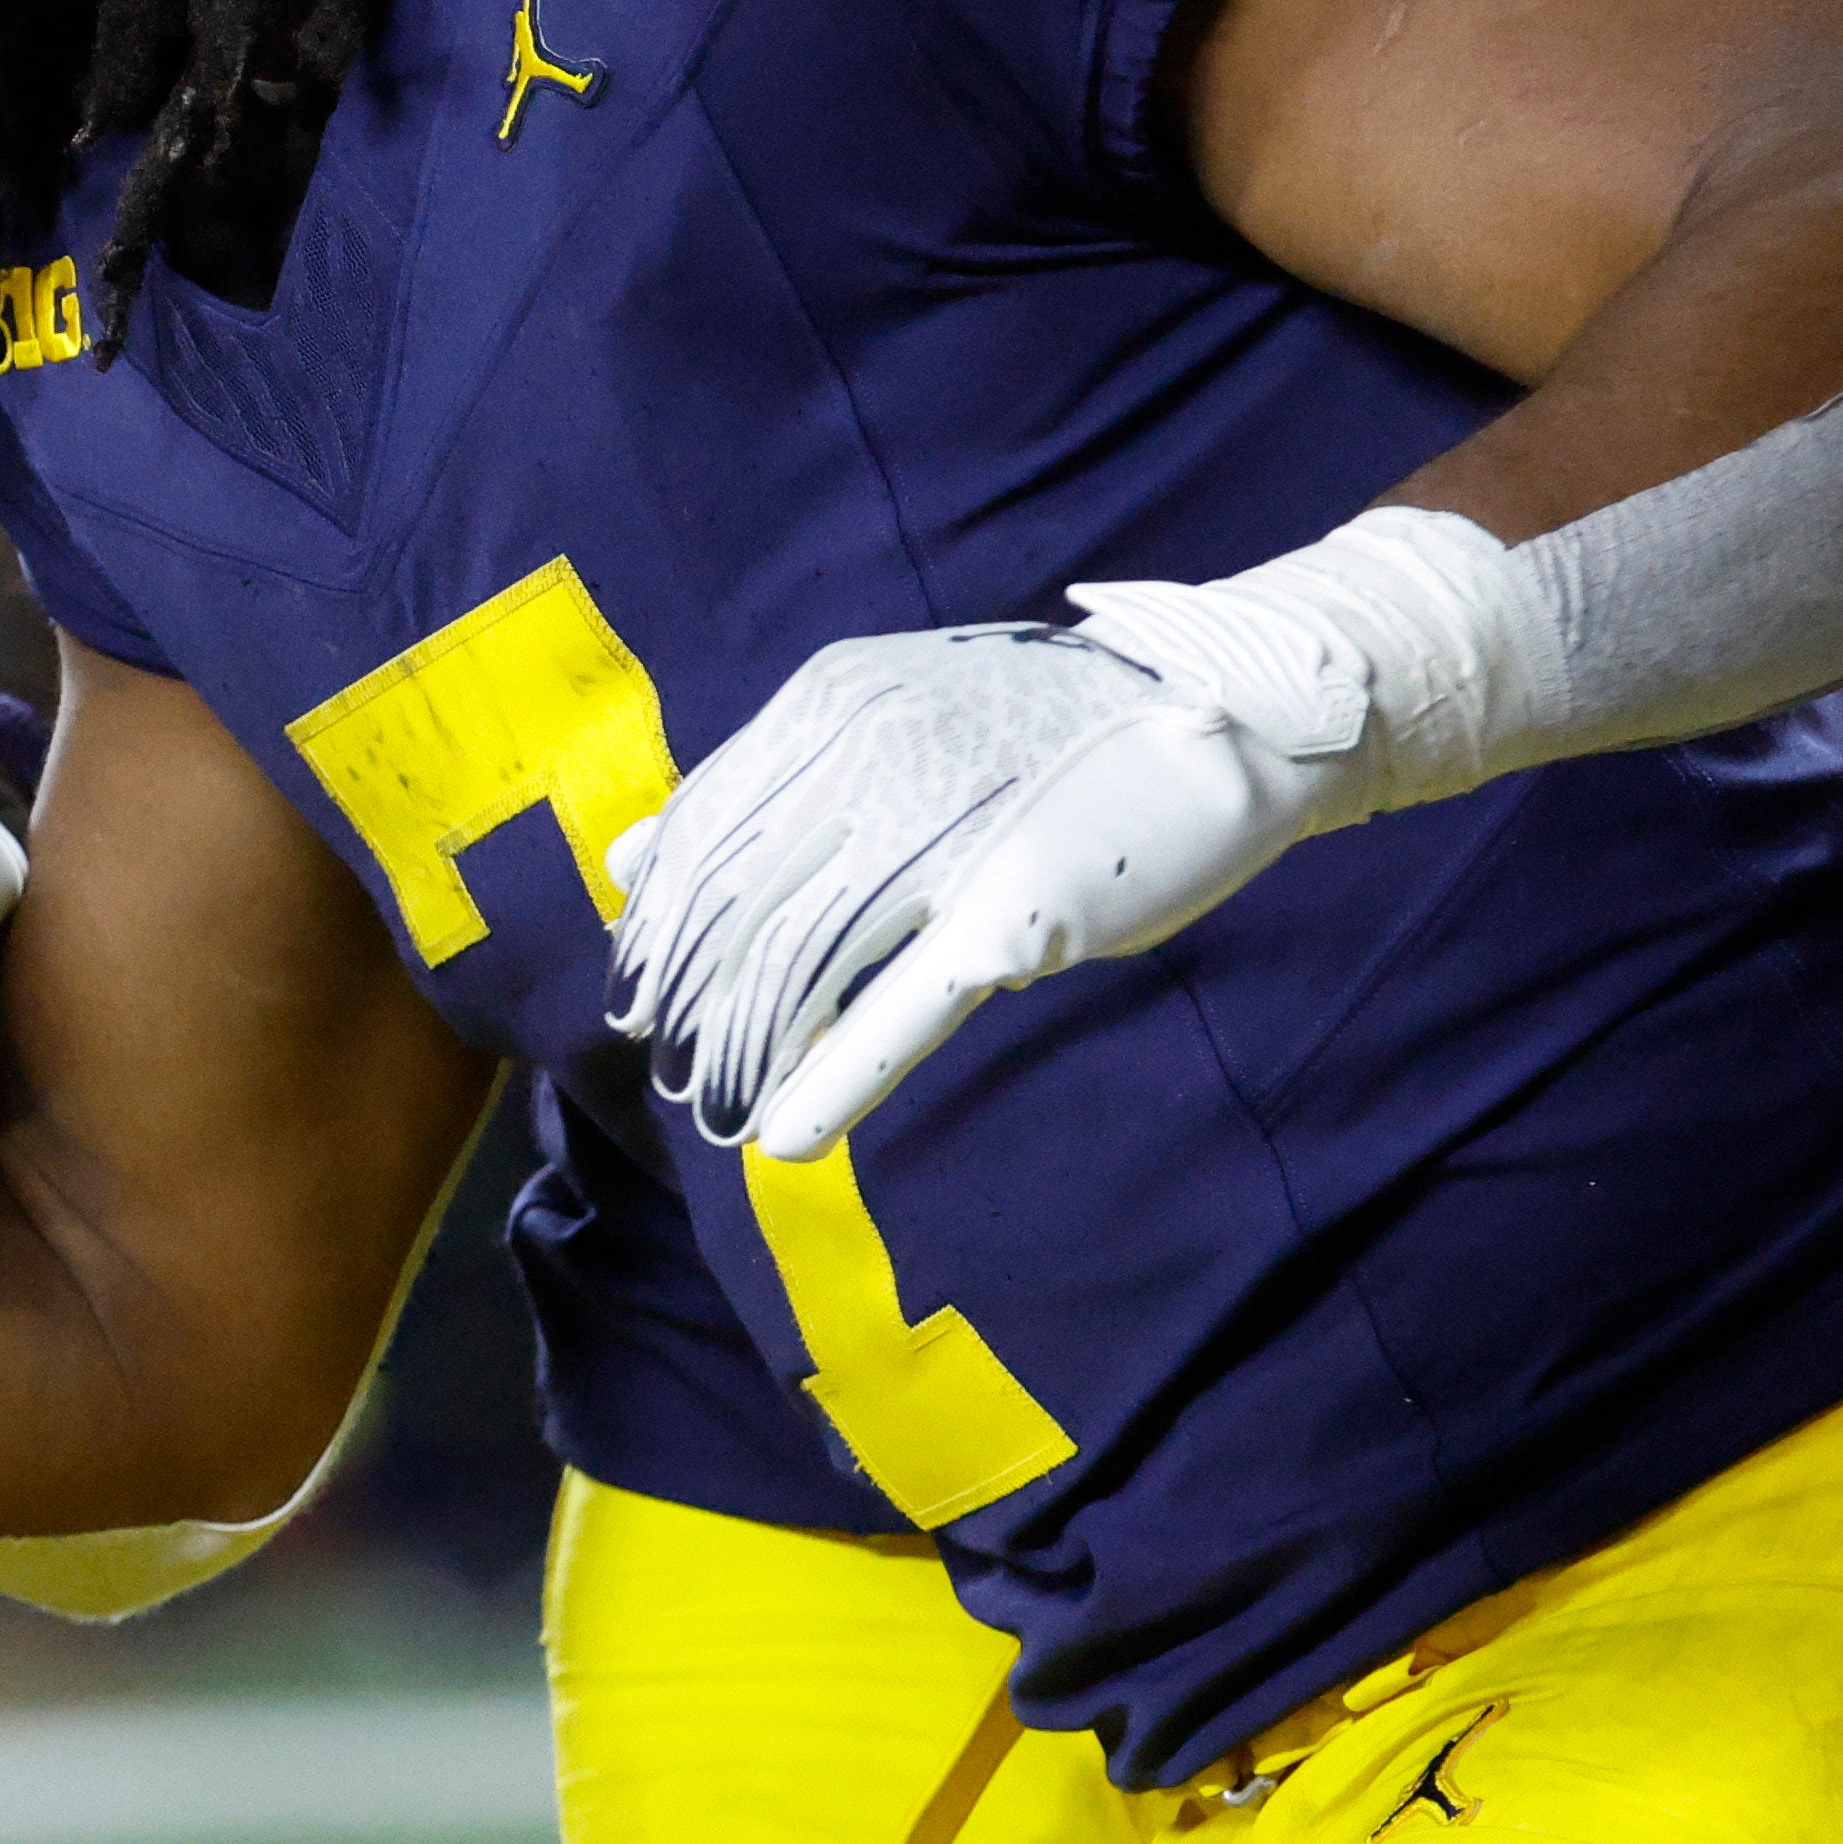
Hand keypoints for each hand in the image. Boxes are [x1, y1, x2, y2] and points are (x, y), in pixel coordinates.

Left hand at [605, 617, 1329, 1159]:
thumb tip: (627, 857)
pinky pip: (902, 1010)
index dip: (660, 917)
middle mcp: (869, 759)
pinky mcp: (1012, 914)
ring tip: (714, 1099)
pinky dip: (837, 1080)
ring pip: (803, 962)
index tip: (637, 976)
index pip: (703, 830)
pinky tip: (786, 1136)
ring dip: (745, 1044)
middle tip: (664, 1052)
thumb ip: (761, 783)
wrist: (1215, 707)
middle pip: (737, 903)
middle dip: (688, 990)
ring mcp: (943, 838)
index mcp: (829, 707)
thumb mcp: (886, 718)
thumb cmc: (1038, 729)